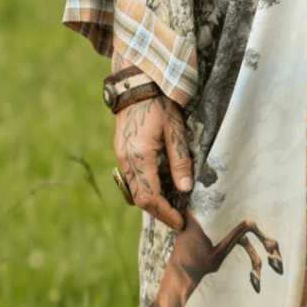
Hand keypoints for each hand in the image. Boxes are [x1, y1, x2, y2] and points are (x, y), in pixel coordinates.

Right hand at [113, 92, 192, 231]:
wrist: (137, 85)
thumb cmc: (159, 105)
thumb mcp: (175, 131)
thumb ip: (180, 161)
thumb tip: (185, 189)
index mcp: (139, 158)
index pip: (150, 197)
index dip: (165, 213)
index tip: (180, 221)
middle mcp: (125, 161)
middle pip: (139, 199)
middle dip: (159, 212)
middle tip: (178, 219)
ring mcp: (121, 157)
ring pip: (134, 190)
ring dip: (152, 202)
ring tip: (172, 206)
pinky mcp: (122, 152)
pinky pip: (132, 179)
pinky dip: (146, 188)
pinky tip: (162, 187)